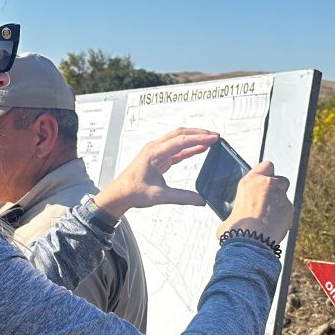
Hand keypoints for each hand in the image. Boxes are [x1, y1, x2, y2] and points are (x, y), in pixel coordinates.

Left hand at [93, 128, 217, 217]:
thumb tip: (201, 200)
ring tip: (210, 139)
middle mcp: (155, 148)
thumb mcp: (159, 196)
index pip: (181, 141)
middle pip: (180, 134)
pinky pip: (176, 149)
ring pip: (178, 139)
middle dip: (198, 133)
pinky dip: (189, 148)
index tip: (213, 138)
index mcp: (154, 153)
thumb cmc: (133, 192)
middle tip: (215, 136)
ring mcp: (156, 152)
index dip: (199, 139)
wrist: (119, 194)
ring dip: (194, 138)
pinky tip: (199, 148)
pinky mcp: (158, 158)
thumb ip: (182, 197)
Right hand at [217, 161, 293, 244]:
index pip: (266, 166)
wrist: (250, 241)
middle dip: (277, 188)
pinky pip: (289, 211)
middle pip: (280, 179)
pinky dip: (284, 218)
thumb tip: (231, 222)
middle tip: (268, 202)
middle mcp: (267, 184)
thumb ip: (234, 214)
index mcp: (249, 182)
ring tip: (271, 218)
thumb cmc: (236, 230)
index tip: (264, 181)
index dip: (267, 173)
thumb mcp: (228, 217)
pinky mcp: (289, 208)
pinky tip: (275, 227)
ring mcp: (280, 195)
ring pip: (285, 196)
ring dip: (280, 204)